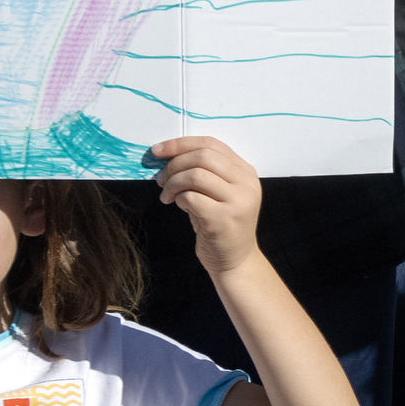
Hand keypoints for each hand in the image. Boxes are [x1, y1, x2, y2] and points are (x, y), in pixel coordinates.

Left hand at [148, 134, 269, 274]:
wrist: (234, 261)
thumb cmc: (220, 225)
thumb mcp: (218, 193)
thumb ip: (202, 172)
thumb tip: (166, 155)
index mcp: (245, 172)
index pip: (211, 144)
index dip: (180, 144)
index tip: (157, 151)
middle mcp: (246, 184)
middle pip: (203, 156)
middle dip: (174, 164)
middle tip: (160, 179)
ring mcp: (238, 202)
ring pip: (195, 175)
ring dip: (173, 183)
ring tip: (166, 195)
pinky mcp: (224, 219)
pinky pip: (191, 198)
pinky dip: (179, 199)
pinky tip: (180, 207)